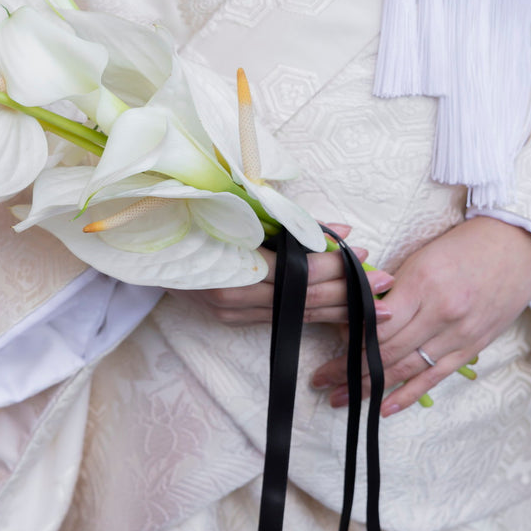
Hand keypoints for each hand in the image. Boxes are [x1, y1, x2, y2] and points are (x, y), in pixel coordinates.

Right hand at [171, 224, 396, 325]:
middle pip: (303, 301)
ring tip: (374, 305)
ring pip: (296, 315)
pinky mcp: (231, 318)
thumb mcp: (239, 212)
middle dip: (349, 295)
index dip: (334, 267)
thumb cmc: (191, 217)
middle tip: (387, 288)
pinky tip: (339, 311)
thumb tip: (338, 230)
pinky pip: (281, 318)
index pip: (297, 274)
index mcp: (235, 267)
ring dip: (338, 309)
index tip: (366, 256)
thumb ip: (291, 223)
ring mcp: (231, 311)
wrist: (142, 245)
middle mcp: (235, 296)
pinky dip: (312, 313)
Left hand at [309, 216, 530, 415]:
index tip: (326, 347)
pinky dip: (407, 394)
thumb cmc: (467, 243)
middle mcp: (442, 313)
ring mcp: (460, 334)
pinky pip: (435, 376)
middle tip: (321, 381)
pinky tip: (383, 407)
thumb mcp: (422, 256)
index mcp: (423, 285)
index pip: (377, 323)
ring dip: (371, 386)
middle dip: (350, 368)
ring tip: (341, 398)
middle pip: (387, 349)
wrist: (522, 246)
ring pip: (407, 368)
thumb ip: (393, 286)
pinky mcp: (473, 346)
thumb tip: (361, 312)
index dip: (349, 339)